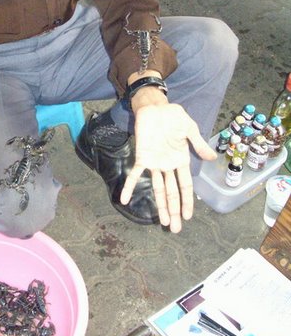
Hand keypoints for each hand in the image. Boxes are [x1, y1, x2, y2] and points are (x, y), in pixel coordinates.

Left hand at [120, 100, 215, 232]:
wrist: (155, 107)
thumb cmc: (173, 116)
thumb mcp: (190, 129)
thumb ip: (198, 144)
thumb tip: (212, 157)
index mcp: (181, 160)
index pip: (186, 186)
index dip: (187, 201)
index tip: (188, 216)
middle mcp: (168, 166)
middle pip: (172, 193)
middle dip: (174, 211)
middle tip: (175, 229)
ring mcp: (155, 163)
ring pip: (158, 189)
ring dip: (160, 205)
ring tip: (163, 222)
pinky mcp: (142, 157)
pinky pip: (134, 175)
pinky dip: (129, 187)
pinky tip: (124, 199)